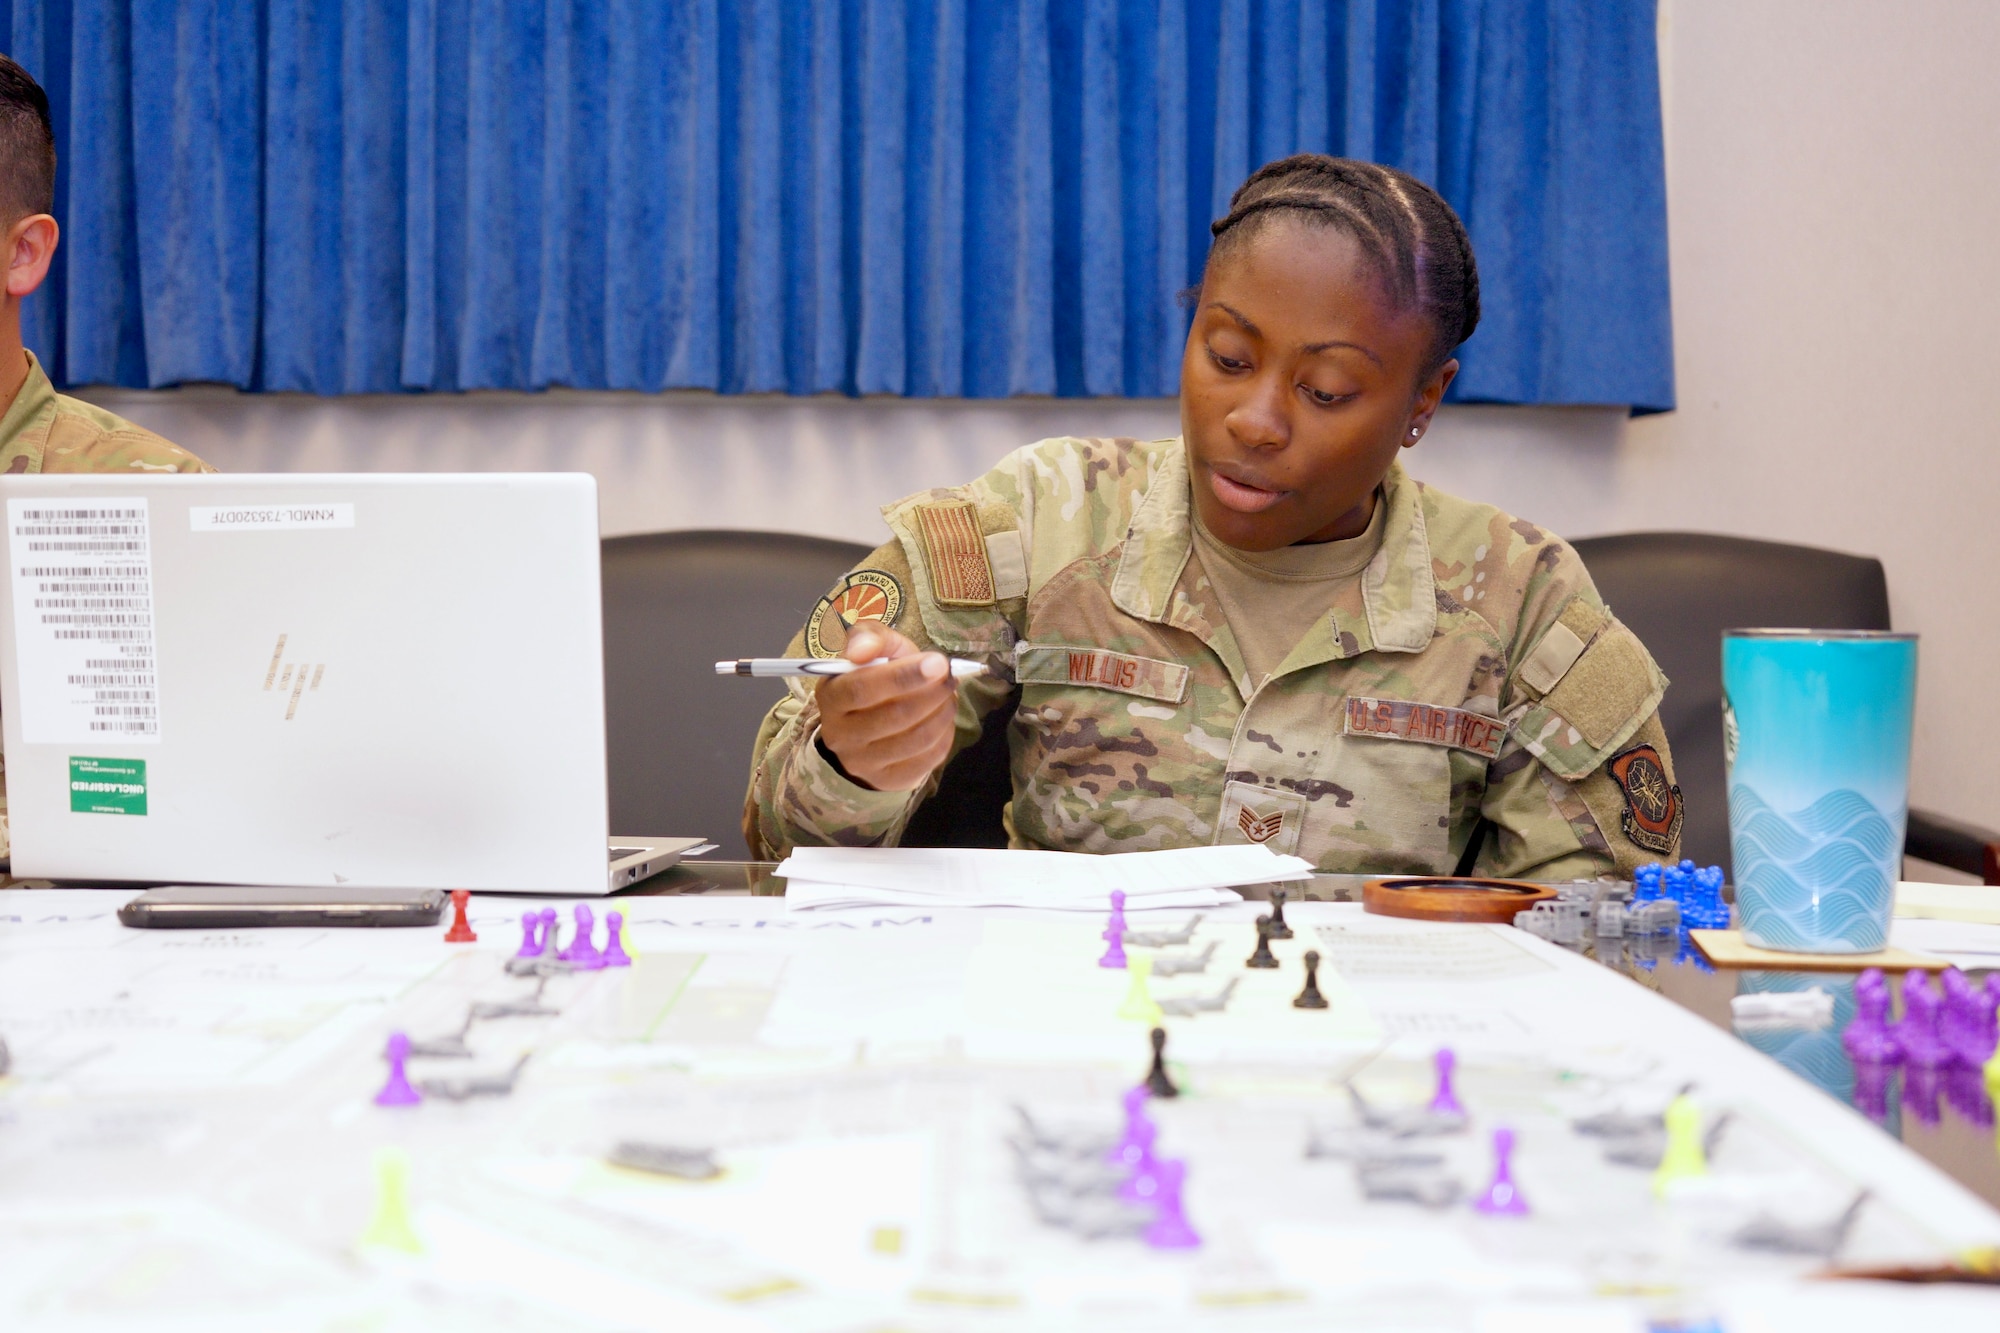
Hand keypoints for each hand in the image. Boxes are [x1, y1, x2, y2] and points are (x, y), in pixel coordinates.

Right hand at [813, 622, 957, 791]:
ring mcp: (862, 762)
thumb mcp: (871, 651)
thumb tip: (864, 650)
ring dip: (943, 712)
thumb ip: (871, 638)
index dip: (903, 675)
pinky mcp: (887, 780)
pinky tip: (944, 718)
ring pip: (916, 738)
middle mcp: (840, 734)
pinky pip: (927, 758)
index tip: (938, 662)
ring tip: (948, 695)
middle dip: (932, 693)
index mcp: (831, 696)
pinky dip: (945, 734)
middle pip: (895, 715)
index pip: (863, 688)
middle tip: (949, 677)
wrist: (864, 729)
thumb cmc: (873, 678)